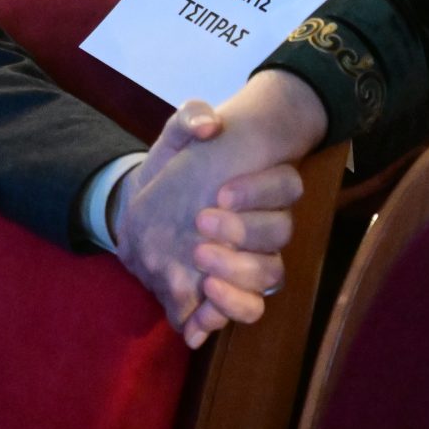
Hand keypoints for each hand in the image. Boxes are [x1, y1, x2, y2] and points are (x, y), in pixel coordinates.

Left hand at [113, 100, 305, 348]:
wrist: (141, 218)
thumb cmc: (168, 176)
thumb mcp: (173, 142)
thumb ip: (190, 118)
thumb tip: (209, 125)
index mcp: (259, 187)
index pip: (287, 185)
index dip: (261, 190)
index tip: (220, 192)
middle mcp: (263, 227)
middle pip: (280, 231)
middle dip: (243, 229)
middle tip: (200, 222)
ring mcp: (250, 263)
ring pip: (271, 274)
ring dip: (239, 272)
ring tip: (199, 263)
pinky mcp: (230, 293)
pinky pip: (250, 309)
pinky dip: (230, 310)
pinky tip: (202, 308)